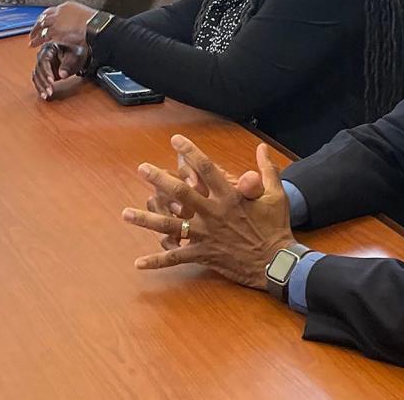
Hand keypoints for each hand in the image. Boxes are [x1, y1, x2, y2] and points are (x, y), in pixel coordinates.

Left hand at [29, 1, 97, 49]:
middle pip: (44, 16)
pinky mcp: (55, 30)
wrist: (96, 25)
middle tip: (34, 31)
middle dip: (38, 24)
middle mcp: (60, 11)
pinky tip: (35, 44)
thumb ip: (78, 20)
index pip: (53, 10)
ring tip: (32, 40)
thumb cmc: (95, 23)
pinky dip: (38, 40)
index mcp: (68, 6)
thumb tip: (79, 25)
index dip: (47, 17)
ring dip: (35, 33)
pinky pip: (43, 35)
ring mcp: (56, 20)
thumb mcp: (84, 17)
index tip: (45, 21)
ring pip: (41, 26)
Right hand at [32, 42, 90, 99]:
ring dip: (41, 87)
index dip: (47, 72)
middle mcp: (42, 56)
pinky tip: (45, 95)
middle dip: (43, 82)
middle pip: (38, 70)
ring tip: (46, 95)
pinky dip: (41, 88)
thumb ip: (68, 64)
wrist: (78, 53)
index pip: (44, 61)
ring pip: (37, 77)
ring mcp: (42, 65)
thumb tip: (62, 75)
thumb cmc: (76, 52)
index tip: (52, 81)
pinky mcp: (44, 73)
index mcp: (49, 48)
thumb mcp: (75, 55)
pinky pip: (39, 81)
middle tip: (50, 91)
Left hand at [123, 135, 293, 288]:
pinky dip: (157, 261)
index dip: (191, 153)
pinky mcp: (204, 254)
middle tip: (142, 169)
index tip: (176, 140)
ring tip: (126, 213)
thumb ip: (266, 169)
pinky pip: (177, 258)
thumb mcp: (276, 194)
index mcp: (230, 196)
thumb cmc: (276, 226)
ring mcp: (206, 235)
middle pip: (182, 194)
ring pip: (171, 226)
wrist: (277, 262)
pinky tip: (138, 263)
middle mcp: (214, 213)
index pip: (207, 169)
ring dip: (147, 220)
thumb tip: (261, 147)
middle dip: (160, 181)